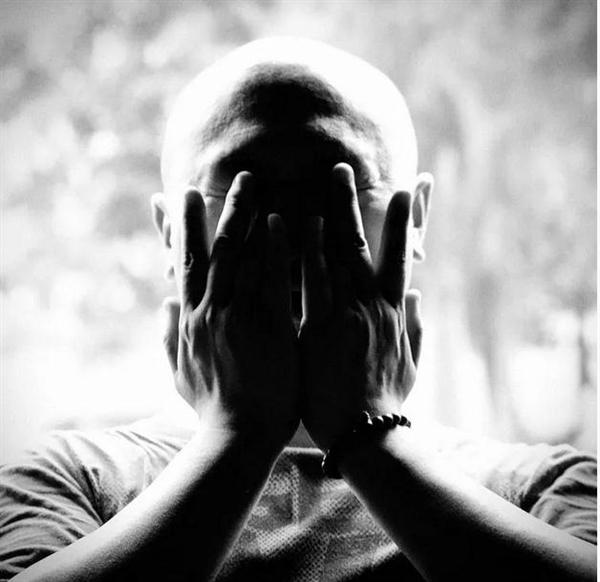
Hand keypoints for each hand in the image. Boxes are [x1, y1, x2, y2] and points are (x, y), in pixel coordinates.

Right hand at [163, 172, 298, 449]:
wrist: (239, 439)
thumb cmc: (212, 408)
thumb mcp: (178, 372)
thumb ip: (168, 335)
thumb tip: (163, 304)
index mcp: (190, 319)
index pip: (183, 262)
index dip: (180, 227)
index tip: (180, 196)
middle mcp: (210, 310)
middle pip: (212, 248)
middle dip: (218, 209)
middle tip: (229, 176)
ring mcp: (239, 317)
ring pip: (240, 255)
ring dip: (245, 214)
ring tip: (254, 181)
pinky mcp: (270, 328)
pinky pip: (271, 280)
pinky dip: (274, 247)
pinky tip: (280, 219)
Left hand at [299, 163, 422, 450]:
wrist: (363, 434)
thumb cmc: (385, 401)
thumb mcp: (410, 362)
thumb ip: (415, 325)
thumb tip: (420, 294)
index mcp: (394, 312)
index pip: (400, 257)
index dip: (402, 221)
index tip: (404, 190)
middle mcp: (370, 305)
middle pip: (361, 244)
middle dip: (352, 202)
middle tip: (342, 168)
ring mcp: (344, 314)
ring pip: (335, 254)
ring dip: (328, 213)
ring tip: (320, 182)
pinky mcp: (317, 328)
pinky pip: (309, 282)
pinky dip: (304, 250)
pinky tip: (293, 223)